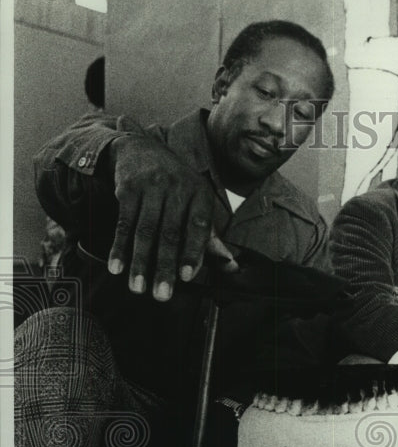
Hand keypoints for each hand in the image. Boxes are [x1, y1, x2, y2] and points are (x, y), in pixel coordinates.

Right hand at [106, 135, 235, 300]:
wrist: (142, 150)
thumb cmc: (177, 188)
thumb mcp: (197, 205)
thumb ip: (210, 238)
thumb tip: (231, 266)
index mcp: (200, 194)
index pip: (198, 226)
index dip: (193, 252)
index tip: (186, 277)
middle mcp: (177, 188)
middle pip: (170, 234)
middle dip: (164, 267)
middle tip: (161, 296)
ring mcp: (151, 187)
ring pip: (145, 231)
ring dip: (140, 263)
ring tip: (137, 288)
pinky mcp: (128, 188)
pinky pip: (123, 223)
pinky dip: (119, 248)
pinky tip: (116, 268)